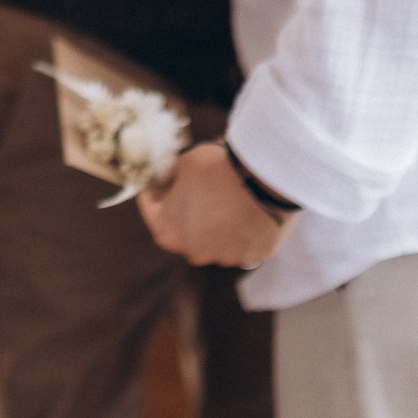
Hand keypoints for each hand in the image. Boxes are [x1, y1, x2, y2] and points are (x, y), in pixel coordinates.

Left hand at [139, 143, 296, 268]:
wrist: (267, 177)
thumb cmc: (218, 168)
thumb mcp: (184, 160)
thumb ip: (173, 174)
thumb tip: (173, 174)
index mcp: (168, 230)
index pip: (151, 209)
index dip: (152, 190)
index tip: (156, 179)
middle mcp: (194, 251)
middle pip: (183, 227)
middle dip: (186, 207)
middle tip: (194, 185)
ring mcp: (226, 256)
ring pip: (214, 236)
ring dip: (215, 220)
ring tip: (227, 194)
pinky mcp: (253, 256)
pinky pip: (242, 240)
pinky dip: (241, 226)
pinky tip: (248, 205)